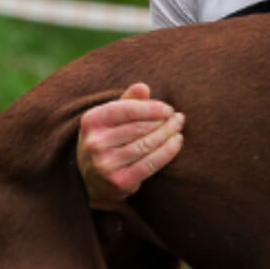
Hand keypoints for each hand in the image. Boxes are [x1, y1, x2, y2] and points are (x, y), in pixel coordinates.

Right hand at [76, 82, 183, 204]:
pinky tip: (177, 141)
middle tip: (178, 118)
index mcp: (92, 121)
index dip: (151, 108)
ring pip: (147, 144)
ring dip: (168, 134)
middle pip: (139, 128)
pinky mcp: (120, 181)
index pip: (127, 109)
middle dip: (163, 122)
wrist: (91, 179)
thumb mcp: (110, 117)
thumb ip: (127, 101)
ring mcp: (106, 164)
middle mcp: (95, 143)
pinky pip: (151, 163)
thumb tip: (143, 87)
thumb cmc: (107, 138)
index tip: (168, 109)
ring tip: (178, 127)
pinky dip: (168, 150)